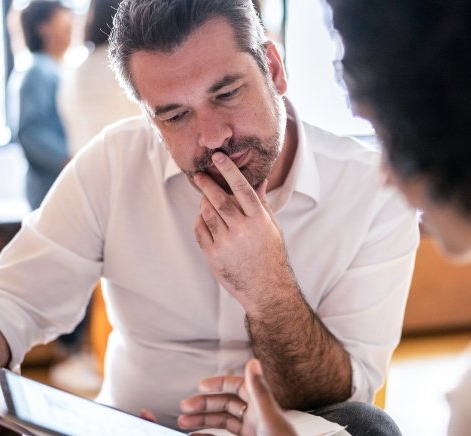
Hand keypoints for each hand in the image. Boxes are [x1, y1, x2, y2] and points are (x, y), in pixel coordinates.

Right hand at [178, 359, 294, 435]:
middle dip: (204, 405)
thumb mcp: (269, 419)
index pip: (238, 387)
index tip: (201, 386)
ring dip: (202, 421)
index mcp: (262, 408)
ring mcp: (251, 434)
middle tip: (185, 407)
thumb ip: (259, 392)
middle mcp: (255, 419)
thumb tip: (253, 362)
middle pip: (226, 405)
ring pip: (222, 423)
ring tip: (183, 422)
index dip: (219, 384)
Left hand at [193, 152, 295, 310]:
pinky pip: (200, 231)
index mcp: (259, 219)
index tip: (218, 157)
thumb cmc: (271, 255)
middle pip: (219, 199)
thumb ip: (261, 203)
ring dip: (203, 203)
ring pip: (207, 213)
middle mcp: (242, 229)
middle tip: (199, 175)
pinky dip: (199, 221)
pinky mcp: (214, 255)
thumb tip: (260, 180)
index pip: (242, 188)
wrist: (266, 289)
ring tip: (204, 198)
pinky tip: (203, 218)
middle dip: (207, 184)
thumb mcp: (272, 227)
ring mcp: (227, 243)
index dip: (229, 170)